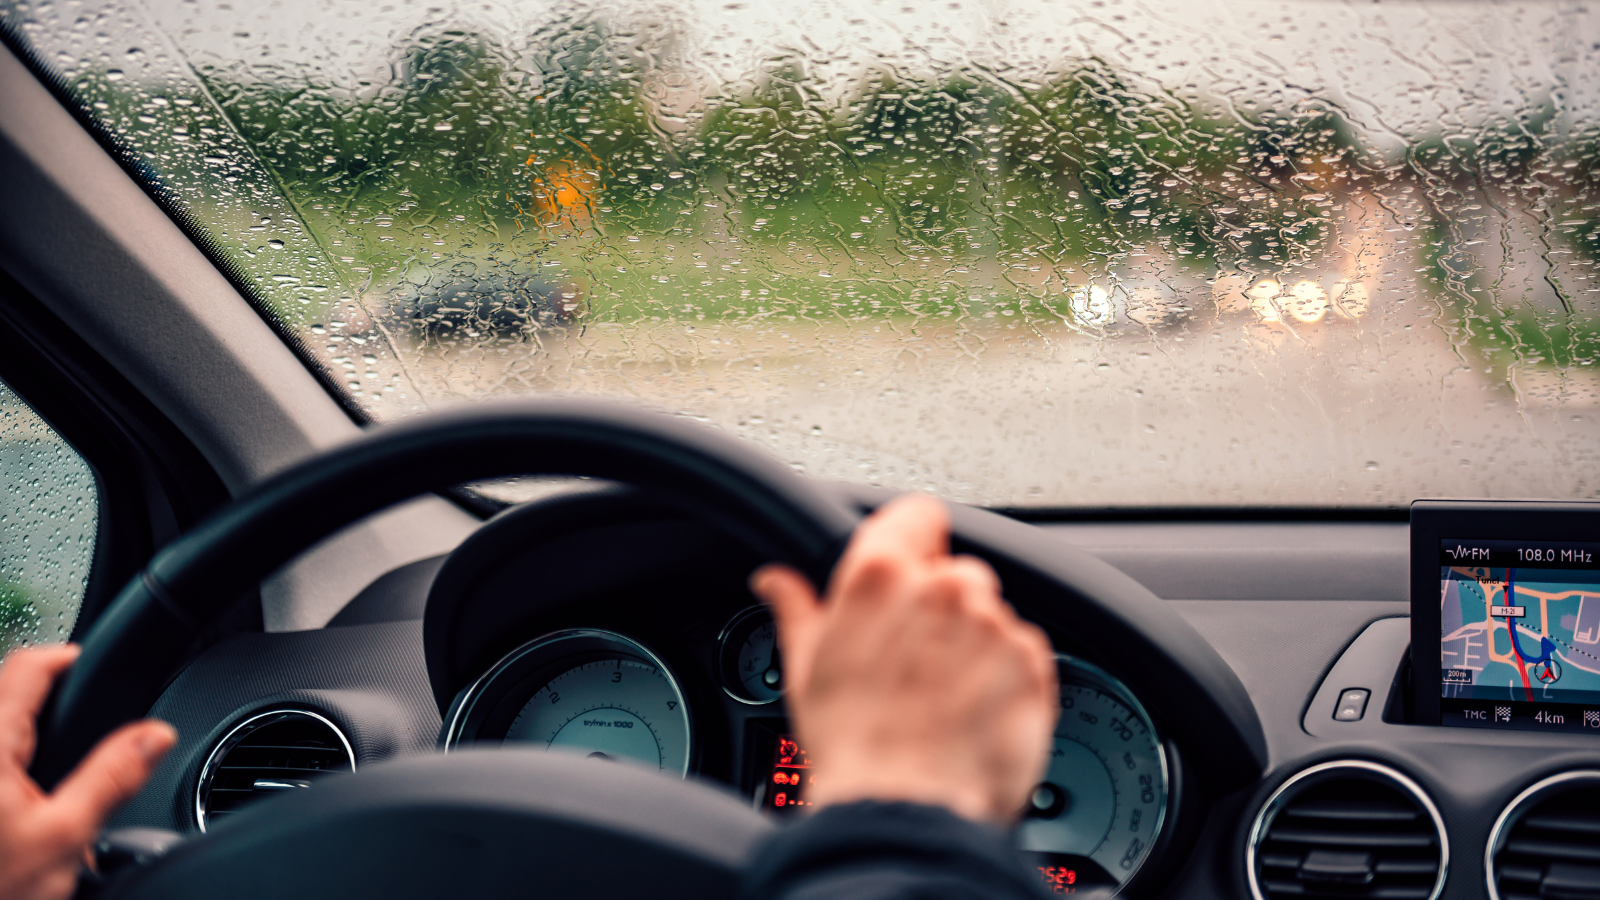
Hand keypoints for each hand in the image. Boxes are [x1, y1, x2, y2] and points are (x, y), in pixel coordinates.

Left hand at [0, 645, 175, 899]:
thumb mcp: (63, 837)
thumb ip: (111, 776)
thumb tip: (154, 735)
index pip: (27, 666)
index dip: (66, 658)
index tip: (89, 667)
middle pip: (4, 694)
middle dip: (42, 700)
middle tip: (78, 719)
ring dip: (18, 735)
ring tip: (46, 764)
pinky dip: (8, 766)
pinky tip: (19, 802)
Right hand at [751, 494, 1056, 823]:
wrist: (904, 809)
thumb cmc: (851, 745)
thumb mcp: (806, 670)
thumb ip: (797, 610)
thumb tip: (775, 582)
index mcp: (882, 576)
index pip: (916, 514)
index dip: (912, 539)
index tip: (907, 567)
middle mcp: (944, 589)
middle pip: (953, 572)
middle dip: (938, 607)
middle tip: (912, 660)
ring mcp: (993, 625)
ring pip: (988, 614)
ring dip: (972, 644)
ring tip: (941, 697)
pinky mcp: (1031, 664)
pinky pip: (1022, 652)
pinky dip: (1004, 676)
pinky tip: (970, 712)